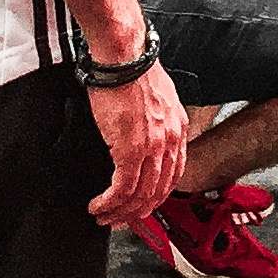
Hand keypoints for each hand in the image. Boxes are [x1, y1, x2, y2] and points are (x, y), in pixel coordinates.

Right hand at [82, 63, 194, 225]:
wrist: (124, 58)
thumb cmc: (132, 71)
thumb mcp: (155, 99)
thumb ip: (155, 121)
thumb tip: (145, 132)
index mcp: (178, 130)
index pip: (173, 175)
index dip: (156, 196)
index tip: (141, 206)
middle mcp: (171, 141)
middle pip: (158, 191)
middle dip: (137, 212)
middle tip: (120, 220)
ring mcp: (153, 148)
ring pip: (140, 194)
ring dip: (120, 211)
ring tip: (103, 216)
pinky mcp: (130, 149)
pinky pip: (123, 187)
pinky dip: (109, 202)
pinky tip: (98, 206)